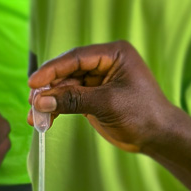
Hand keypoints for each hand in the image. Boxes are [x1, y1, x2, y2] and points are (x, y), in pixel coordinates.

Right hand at [27, 41, 177, 153]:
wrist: (158, 137)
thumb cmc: (142, 114)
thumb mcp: (107, 104)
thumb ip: (73, 100)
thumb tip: (41, 100)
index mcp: (114, 54)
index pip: (76, 57)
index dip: (53, 69)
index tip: (33, 83)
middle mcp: (104, 63)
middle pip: (67, 71)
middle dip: (48, 88)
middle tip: (32, 103)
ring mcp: (96, 80)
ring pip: (64, 86)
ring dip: (49, 101)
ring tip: (34, 116)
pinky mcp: (91, 96)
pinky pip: (68, 99)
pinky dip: (56, 108)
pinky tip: (45, 120)